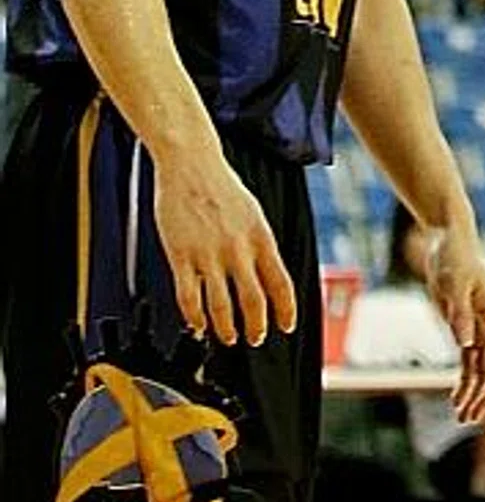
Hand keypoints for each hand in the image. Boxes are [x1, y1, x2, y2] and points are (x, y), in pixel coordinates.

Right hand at [153, 147, 298, 350]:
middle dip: (256, 327)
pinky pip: (189, 297)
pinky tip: (197, 324)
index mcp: (260, 236)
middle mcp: (238, 249)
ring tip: (227, 337)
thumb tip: (266, 277)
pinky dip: (195, 317)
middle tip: (254, 338)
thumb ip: (259, 244)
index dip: (286, 310)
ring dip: (226, 329)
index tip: (286, 326)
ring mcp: (209, 254)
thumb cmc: (221, 186)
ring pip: (221, 307)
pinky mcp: (181, 256)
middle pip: (253, 302)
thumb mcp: (252, 212)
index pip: (281, 283)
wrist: (191, 163)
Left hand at [422, 220, 484, 422]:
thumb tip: (466, 344)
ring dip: (473, 391)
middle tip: (468, 418)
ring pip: (481, 367)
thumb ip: (461, 314)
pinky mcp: (467, 324)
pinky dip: (464, 378)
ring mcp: (480, 325)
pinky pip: (470, 358)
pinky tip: (456, 395)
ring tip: (461, 414)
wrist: (448, 238)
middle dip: (483, 394)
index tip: (483, 401)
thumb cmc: (455, 255)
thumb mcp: (454, 283)